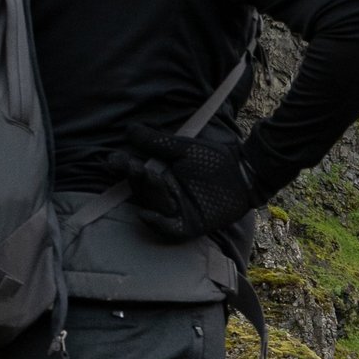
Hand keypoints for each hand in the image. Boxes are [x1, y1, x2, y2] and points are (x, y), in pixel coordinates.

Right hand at [111, 129, 263, 240]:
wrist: (245, 171)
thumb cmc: (216, 157)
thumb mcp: (184, 148)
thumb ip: (158, 141)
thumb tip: (130, 129)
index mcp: (162, 176)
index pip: (136, 174)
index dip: (123, 168)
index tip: (113, 160)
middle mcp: (167, 195)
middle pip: (143, 191)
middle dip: (135, 178)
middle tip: (132, 165)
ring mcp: (179, 211)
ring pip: (155, 206)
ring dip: (148, 193)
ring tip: (146, 174)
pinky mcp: (192, 225)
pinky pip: (171, 229)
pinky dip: (158, 224)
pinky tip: (146, 215)